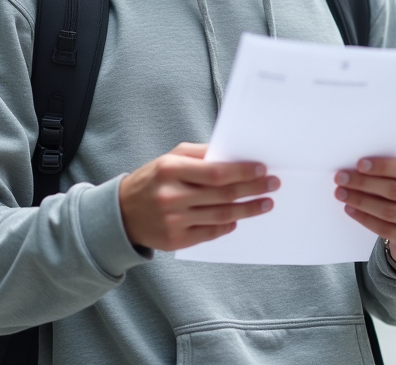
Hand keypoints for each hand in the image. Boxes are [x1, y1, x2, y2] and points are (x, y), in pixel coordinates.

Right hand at [119, 143, 279, 250]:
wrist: (122, 213)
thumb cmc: (153, 180)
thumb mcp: (170, 158)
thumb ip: (200, 154)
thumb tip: (234, 156)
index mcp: (170, 170)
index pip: (216, 172)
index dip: (242, 172)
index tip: (262, 169)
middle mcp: (171, 196)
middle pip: (223, 194)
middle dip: (253, 189)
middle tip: (273, 185)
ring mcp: (173, 221)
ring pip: (221, 216)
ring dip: (247, 210)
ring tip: (265, 204)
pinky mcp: (175, 240)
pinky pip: (210, 233)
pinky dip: (227, 226)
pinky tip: (238, 220)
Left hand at [333, 157, 395, 267]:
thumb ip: (393, 170)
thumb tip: (357, 168)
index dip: (383, 167)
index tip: (359, 164)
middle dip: (364, 183)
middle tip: (341, 178)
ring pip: (389, 211)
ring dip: (361, 201)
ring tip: (342, 193)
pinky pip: (386, 229)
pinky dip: (365, 218)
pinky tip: (350, 209)